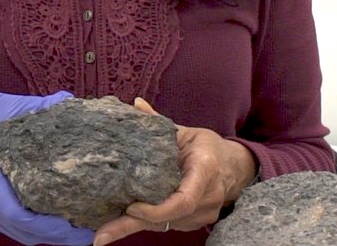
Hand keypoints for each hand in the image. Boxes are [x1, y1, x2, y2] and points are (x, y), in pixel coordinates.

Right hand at [0, 90, 94, 245]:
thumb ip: (31, 106)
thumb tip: (68, 101)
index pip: (15, 212)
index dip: (46, 225)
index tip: (73, 224)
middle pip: (23, 232)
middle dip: (58, 237)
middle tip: (90, 232)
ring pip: (21, 235)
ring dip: (52, 238)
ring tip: (84, 232)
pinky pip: (16, 230)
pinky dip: (39, 232)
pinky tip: (62, 226)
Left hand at [92, 98, 257, 245]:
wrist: (234, 167)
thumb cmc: (207, 147)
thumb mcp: (185, 131)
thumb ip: (158, 121)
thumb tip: (136, 104)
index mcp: (205, 169)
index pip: (183, 199)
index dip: (156, 208)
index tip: (131, 206)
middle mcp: (208, 196)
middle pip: (168, 218)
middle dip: (131, 226)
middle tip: (101, 236)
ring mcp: (204, 213)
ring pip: (166, 225)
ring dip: (135, 226)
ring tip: (105, 231)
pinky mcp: (198, 222)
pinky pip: (169, 225)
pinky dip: (147, 223)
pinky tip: (124, 223)